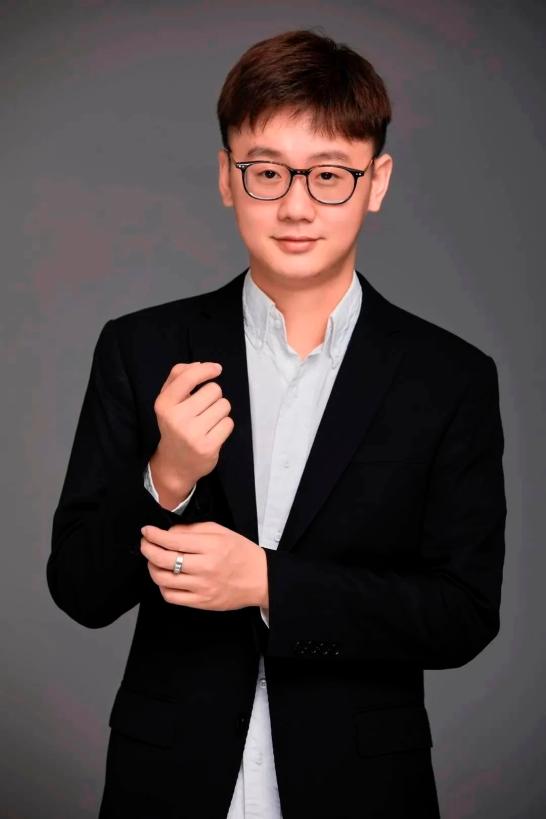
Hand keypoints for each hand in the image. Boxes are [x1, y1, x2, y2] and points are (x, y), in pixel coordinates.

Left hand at [140, 522, 268, 610]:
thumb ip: (192, 530)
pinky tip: (165, 579)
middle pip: (164, 560)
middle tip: (145, 544)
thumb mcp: (220, 531)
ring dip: (152, 568)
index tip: (147, 531)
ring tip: (153, 561)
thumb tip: (168, 533)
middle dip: (148, 550)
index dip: (154, 535)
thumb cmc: (241, 553)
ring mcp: (202, 587)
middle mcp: (205, 567)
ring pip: (164, 580)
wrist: (260, 579)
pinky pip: (172, 597)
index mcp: (211, 546)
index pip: (173, 540)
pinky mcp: (202, 602)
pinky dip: (162, 587)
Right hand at [151, 361, 233, 493]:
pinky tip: (213, 432)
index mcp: (164, 404)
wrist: (174, 464)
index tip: (216, 369)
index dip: (206, 369)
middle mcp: (176, 418)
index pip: (188, 377)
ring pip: (224, 405)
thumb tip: (200, 364)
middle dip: (213, 396)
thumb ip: (179, 378)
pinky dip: (224, 425)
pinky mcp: (208, 447)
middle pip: (213, 390)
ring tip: (208, 421)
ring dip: (220, 411)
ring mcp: (192, 434)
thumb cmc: (174, 426)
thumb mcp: (168, 401)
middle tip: (203, 409)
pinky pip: (229, 423)